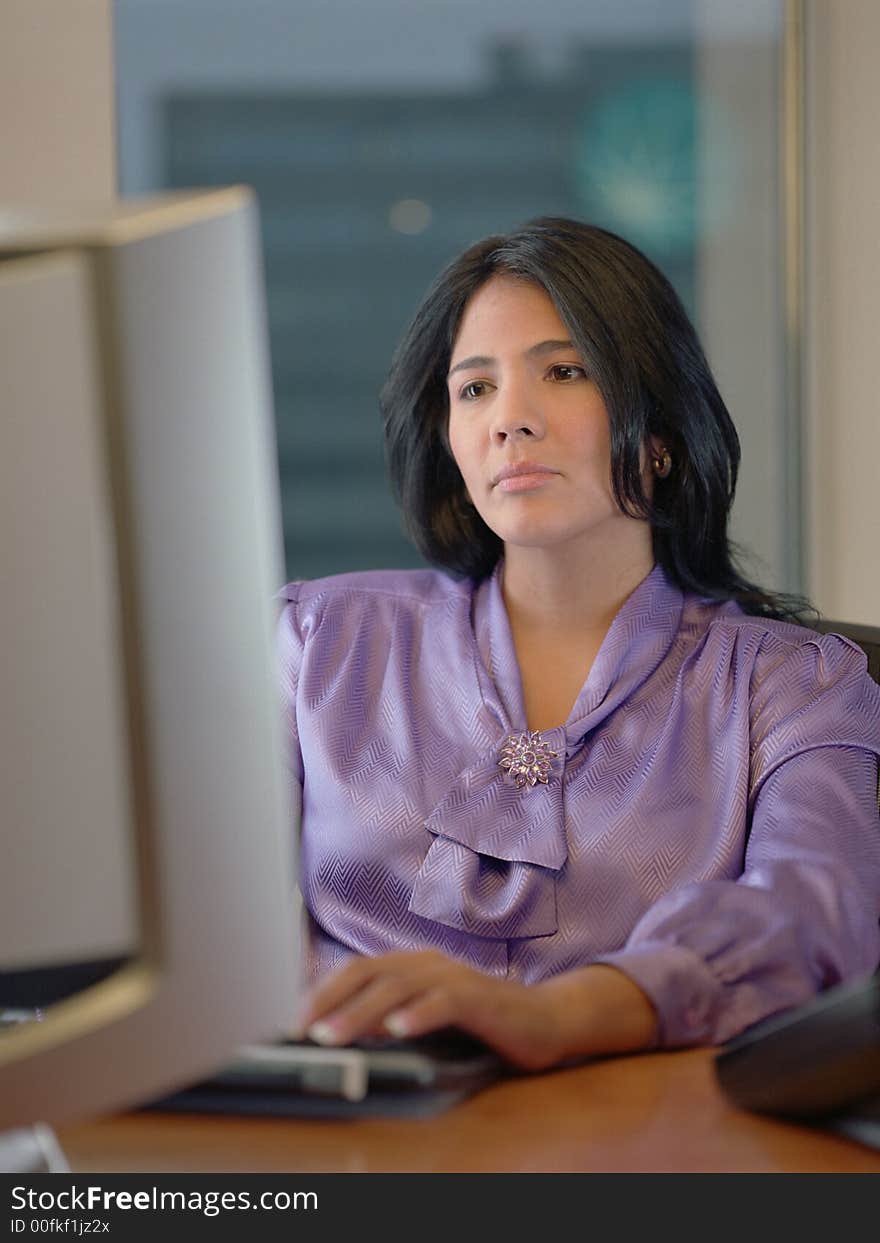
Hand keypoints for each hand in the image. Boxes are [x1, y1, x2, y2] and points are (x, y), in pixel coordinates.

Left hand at [297, 950, 568, 1070]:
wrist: (545, 1018)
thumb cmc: (482, 1021)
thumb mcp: (427, 1015)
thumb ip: (390, 1017)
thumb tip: (339, 1032)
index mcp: (413, 965)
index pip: (358, 969)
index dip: (324, 991)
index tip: (294, 1020)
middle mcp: (428, 964)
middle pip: (370, 973)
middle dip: (330, 1000)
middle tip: (301, 1029)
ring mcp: (454, 978)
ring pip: (398, 988)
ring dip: (361, 1012)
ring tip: (334, 1036)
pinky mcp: (479, 999)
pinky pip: (444, 1002)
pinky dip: (419, 1015)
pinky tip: (399, 1030)